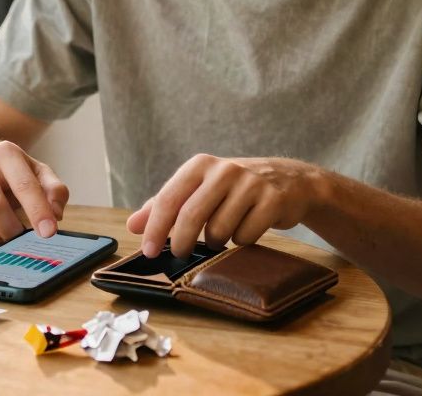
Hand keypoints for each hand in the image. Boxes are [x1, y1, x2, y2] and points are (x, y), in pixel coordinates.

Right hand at [0, 141, 69, 243]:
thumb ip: (54, 190)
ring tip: (3, 233)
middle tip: (20, 238)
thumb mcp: (37, 174)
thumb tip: (55, 214)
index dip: (38, 211)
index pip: (24, 185)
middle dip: (11, 230)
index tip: (49, 233)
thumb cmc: (11, 173)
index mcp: (5, 152)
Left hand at [126, 155, 328, 258]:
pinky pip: (246, 236)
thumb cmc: (232, 188)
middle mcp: (224, 170)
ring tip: (222, 234)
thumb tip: (132, 226)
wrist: (288, 180)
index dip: (155, 228)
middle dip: (182, 242)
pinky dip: (242, 241)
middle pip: (192, 215)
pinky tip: (246, 229)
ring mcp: (250, 184)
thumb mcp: (198, 189)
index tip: (148, 251)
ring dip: (217, 242)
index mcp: (199, 165)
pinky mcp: (273, 200)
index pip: (168, 199)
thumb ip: (164, 205)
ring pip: (220, 230)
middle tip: (180, 255)